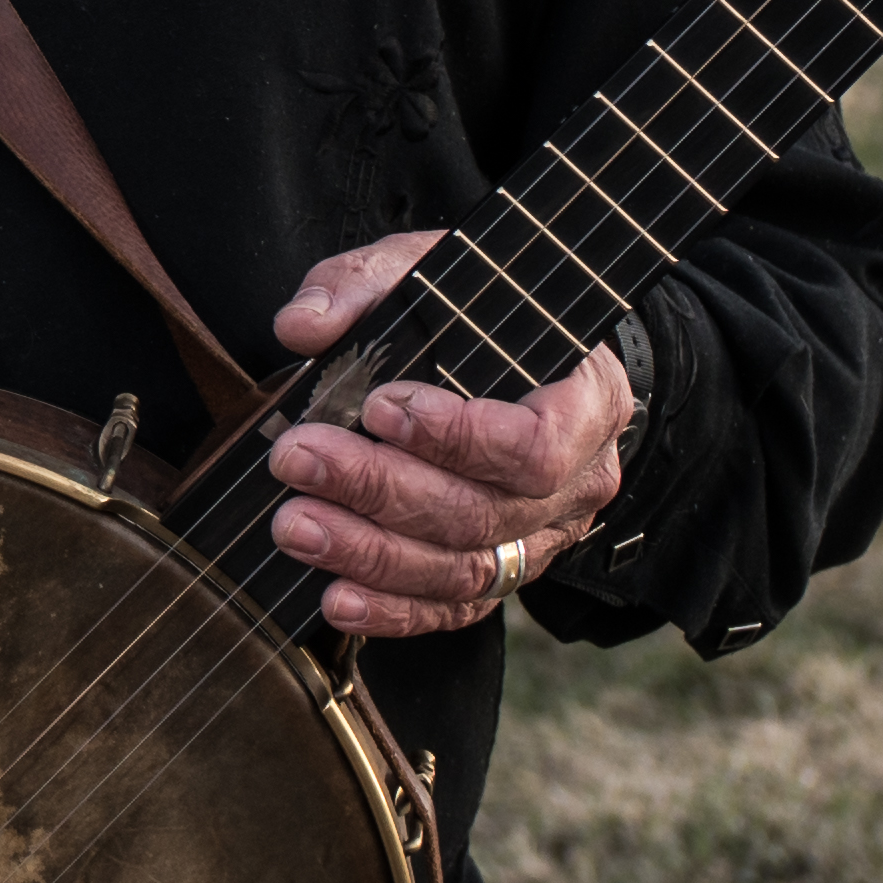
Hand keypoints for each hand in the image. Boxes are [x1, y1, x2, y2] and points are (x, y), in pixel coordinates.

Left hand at [261, 230, 635, 640]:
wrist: (523, 360)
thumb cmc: (482, 314)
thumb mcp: (433, 272)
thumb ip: (365, 287)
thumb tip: (301, 327)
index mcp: (586, 402)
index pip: (537, 446)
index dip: (458, 438)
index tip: (380, 408)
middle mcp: (577, 483)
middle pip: (482, 512)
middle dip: (379, 489)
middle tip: (297, 459)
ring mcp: (543, 539)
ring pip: (464, 569)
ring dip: (370, 553)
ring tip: (296, 524)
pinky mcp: (504, 575)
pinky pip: (455, 609)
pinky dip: (393, 610)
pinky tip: (335, 596)